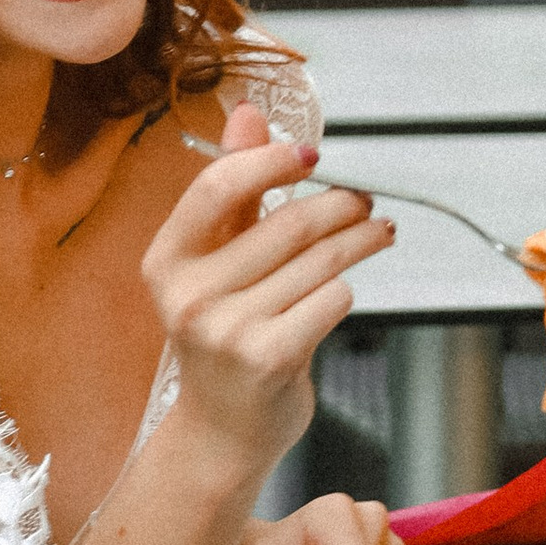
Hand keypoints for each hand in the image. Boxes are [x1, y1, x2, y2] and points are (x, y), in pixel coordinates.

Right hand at [143, 107, 390, 483]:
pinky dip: (345, 290)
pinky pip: (331, 298)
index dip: (271, 161)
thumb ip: (232, 188)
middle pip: (286, 223)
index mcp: (166, 260)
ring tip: (378, 231)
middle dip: (339, 205)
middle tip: (365, 200)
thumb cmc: (224, 333)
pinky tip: (342, 291)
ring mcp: (226, 331)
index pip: (218, 187)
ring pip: (318, 261)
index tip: (311, 156)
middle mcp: (188, 295)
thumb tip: (248, 112)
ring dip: (360, 240)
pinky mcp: (268, 359)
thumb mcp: (214, 261)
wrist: (221, 432)